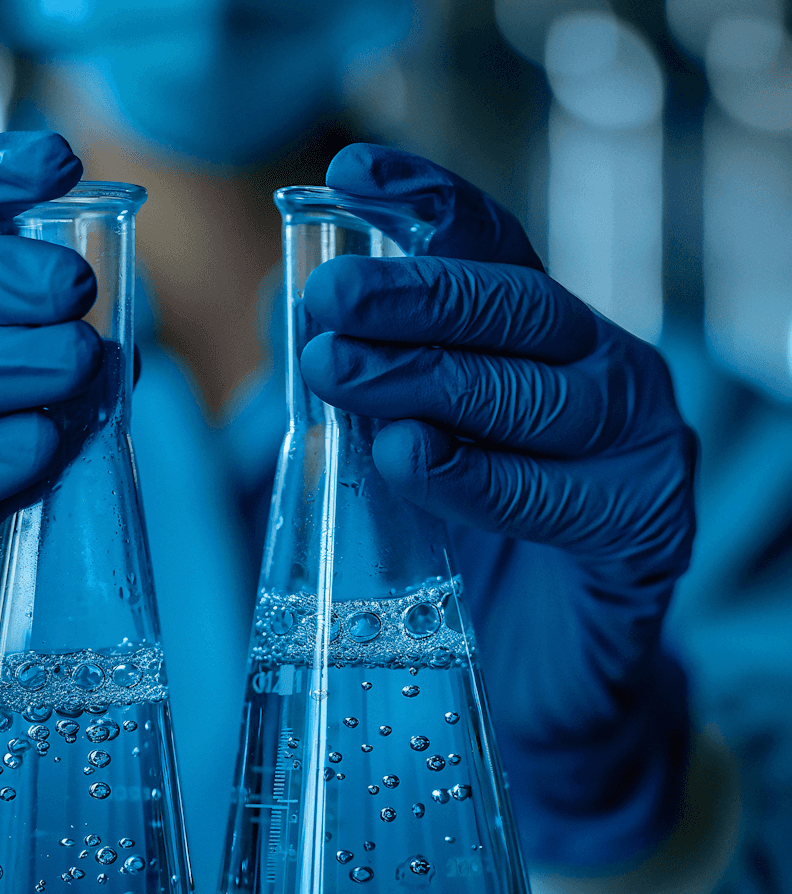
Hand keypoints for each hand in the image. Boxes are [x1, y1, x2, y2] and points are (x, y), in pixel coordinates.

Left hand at [300, 145, 696, 865]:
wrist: (542, 681)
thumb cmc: (467, 560)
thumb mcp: (403, 459)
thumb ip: (360, 390)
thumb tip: (282, 314)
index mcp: (543, 344)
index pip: (491, 250)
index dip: (426, 208)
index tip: (350, 175)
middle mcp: (603, 376)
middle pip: (516, 307)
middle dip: (414, 297)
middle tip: (325, 301)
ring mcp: (638, 450)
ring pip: (543, 390)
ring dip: (435, 378)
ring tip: (341, 374)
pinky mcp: (648, 532)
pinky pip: (566, 495)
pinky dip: (483, 477)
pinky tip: (411, 458)